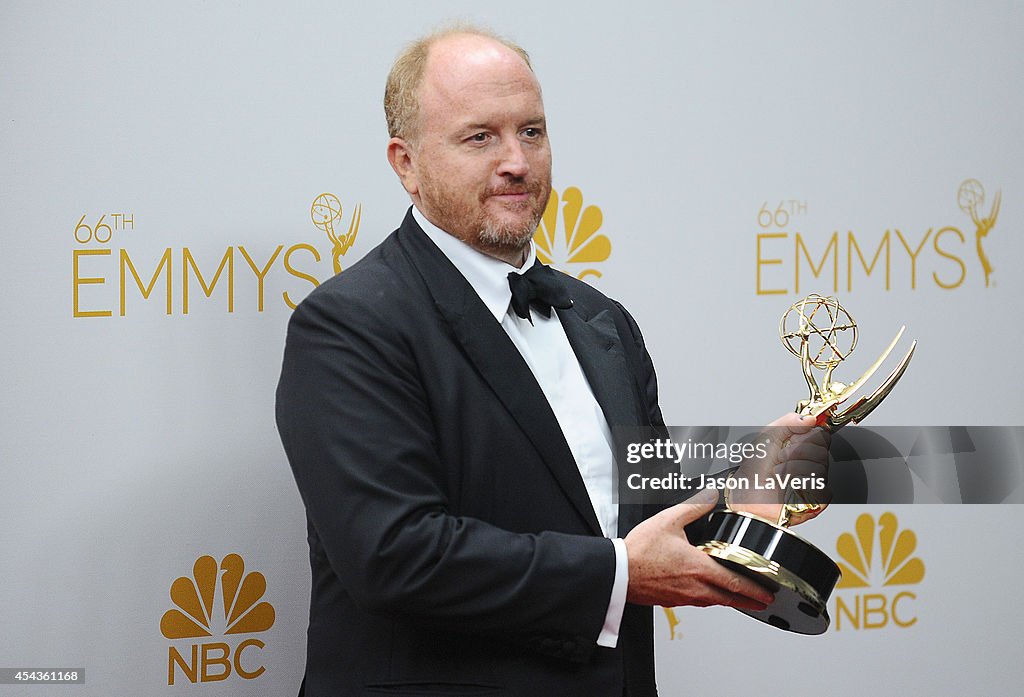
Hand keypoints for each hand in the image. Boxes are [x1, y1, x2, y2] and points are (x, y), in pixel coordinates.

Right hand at [623, 488, 773, 609]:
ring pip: (715, 603)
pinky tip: (708, 594)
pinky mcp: (673, 601)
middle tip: (763, 602)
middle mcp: (695, 587)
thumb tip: (709, 496)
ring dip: (731, 601)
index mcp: (699, 568)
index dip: (754, 588)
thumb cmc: (639, 552)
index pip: (735, 582)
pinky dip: (710, 600)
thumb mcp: (668, 521)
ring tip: (740, 598)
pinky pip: (698, 603)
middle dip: (750, 601)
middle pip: (730, 599)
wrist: (619, 572)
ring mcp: (685, 597)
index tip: (767, 591)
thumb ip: (693, 507)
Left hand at [729, 412, 831, 525]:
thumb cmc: (754, 469)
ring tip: (778, 471)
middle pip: (822, 449)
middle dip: (796, 451)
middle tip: (781, 456)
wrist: (745, 493)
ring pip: (819, 466)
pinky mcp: (816, 499)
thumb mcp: (768, 435)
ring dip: (792, 466)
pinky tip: (786, 483)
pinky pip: (819, 485)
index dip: (807, 435)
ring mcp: (815, 481)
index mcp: (803, 447)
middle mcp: (811, 463)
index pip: (822, 435)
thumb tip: (810, 418)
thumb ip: (789, 421)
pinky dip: (797, 481)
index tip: (792, 439)